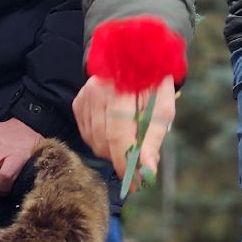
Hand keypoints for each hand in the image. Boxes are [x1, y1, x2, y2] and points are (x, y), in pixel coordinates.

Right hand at [74, 74, 177, 189]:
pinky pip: (87, 134)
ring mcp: (84, 96)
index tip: (136, 183)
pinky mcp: (78, 102)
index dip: (126, 162)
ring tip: (130, 137)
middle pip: (104, 142)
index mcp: (123, 89)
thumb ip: (154, 138)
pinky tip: (115, 129)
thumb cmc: (154, 84)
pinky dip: (102, 140)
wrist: (135, 58)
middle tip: (139, 163)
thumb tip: (147, 168)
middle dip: (122, 158)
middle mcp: (97, 91)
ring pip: (94, 142)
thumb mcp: (163, 107)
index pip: (118, 135)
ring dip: (113, 149)